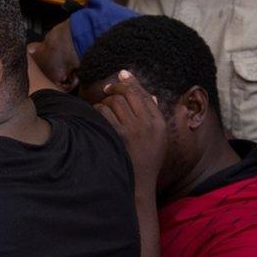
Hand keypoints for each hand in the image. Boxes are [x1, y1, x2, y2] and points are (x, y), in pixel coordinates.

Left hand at [94, 70, 166, 190]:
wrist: (137, 182)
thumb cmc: (147, 158)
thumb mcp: (159, 137)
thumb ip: (154, 115)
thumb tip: (150, 95)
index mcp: (159, 122)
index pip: (143, 93)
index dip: (131, 81)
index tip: (121, 75)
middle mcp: (147, 124)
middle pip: (128, 94)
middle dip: (116, 89)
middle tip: (108, 90)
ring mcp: (131, 130)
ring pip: (114, 102)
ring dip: (106, 101)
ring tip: (104, 108)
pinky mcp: (115, 136)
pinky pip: (103, 113)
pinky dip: (98, 111)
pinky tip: (98, 117)